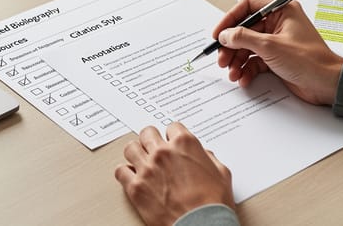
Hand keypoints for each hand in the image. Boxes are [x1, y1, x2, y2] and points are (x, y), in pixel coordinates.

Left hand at [114, 123, 235, 225]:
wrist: (202, 225)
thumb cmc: (213, 203)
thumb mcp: (221, 173)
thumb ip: (208, 158)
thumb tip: (202, 155)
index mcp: (184, 144)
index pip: (172, 127)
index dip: (173, 135)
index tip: (171, 141)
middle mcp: (163, 152)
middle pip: (147, 133)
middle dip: (151, 140)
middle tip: (153, 148)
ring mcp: (147, 169)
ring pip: (130, 148)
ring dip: (136, 153)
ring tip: (140, 160)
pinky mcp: (136, 187)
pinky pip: (120, 171)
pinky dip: (125, 173)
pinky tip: (131, 177)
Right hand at [213, 0, 342, 104]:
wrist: (328, 85)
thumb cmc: (309, 61)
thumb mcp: (270, 46)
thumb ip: (243, 38)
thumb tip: (225, 35)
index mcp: (281, 10)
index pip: (248, 6)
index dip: (230, 19)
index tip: (218, 34)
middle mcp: (279, 23)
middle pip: (245, 29)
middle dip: (231, 46)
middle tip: (222, 59)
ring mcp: (277, 41)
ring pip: (248, 47)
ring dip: (237, 60)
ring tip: (232, 73)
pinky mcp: (277, 58)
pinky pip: (254, 60)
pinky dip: (247, 69)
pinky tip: (243, 78)